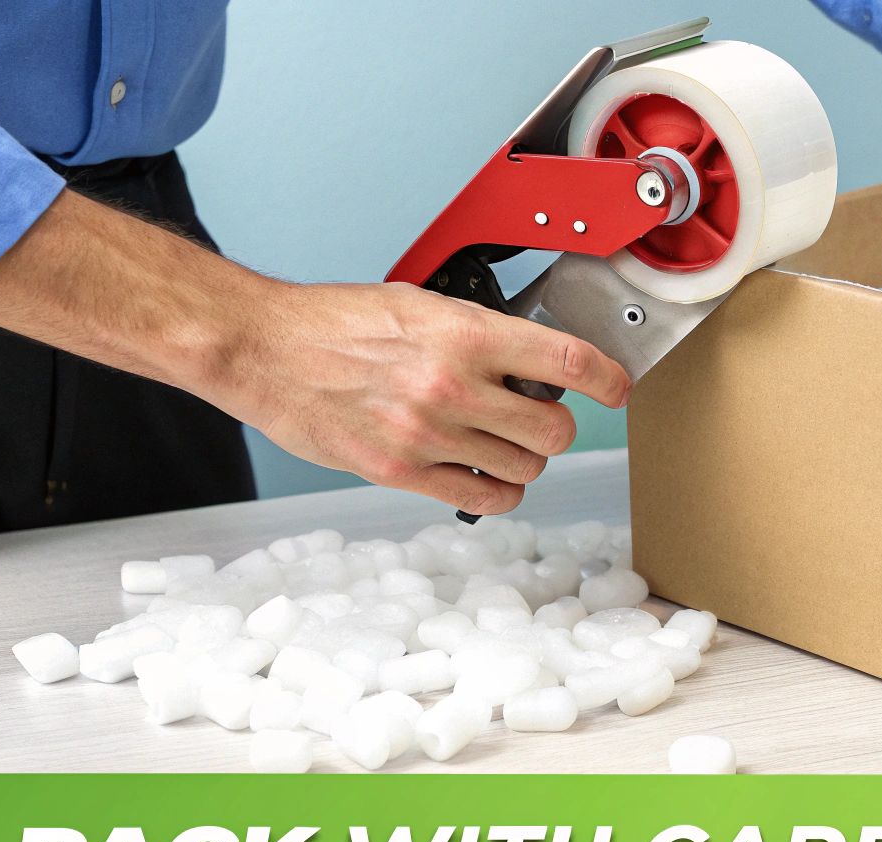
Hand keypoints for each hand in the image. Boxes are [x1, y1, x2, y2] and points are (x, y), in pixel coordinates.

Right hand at [0, 190, 629, 516]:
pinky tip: (490, 475)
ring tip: (502, 440)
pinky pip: (482, 497)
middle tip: (540, 414)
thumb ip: (478, 334)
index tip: (618, 387)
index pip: (567, 361)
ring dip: (527, 458)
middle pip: (554, 428)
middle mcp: (452, 385)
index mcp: (462, 333)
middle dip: (558, 424)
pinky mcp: (401, 471)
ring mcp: (428, 434)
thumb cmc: (335, 322)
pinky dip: (499, 490)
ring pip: (525, 467)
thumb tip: (530, 361)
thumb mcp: (418, 304)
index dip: (608, 379)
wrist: (264, 349)